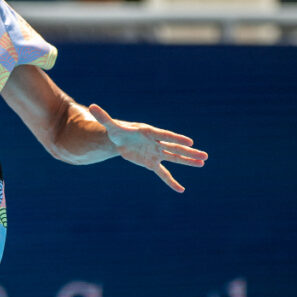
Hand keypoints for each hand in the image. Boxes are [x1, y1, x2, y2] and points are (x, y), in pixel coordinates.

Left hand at [89, 103, 207, 192]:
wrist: (119, 140)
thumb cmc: (117, 131)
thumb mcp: (110, 125)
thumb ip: (103, 117)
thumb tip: (91, 106)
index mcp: (149, 132)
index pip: (165, 136)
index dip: (176, 138)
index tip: (190, 142)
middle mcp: (156, 143)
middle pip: (174, 148)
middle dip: (188, 152)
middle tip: (204, 156)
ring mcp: (155, 153)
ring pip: (174, 158)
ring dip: (187, 162)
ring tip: (203, 163)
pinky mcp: (151, 163)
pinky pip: (163, 173)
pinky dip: (170, 182)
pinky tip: (180, 190)